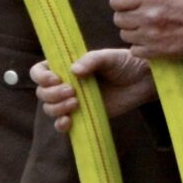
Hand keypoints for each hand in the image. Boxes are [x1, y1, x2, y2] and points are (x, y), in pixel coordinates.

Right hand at [34, 47, 156, 129]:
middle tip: (73, 92)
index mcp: (65, 67)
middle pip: (42, 93)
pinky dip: (60, 125)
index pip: (39, 72)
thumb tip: (73, 71)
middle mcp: (65, 84)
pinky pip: (62, 124)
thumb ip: (90, 61)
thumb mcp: (108, 57)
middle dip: (52, 94)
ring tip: (77, 103)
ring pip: (49, 108)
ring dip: (57, 107)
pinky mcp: (83, 116)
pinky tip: (68, 121)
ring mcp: (72, 101)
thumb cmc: (125, 64)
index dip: (41, 77)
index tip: (56, 79)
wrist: (143, 81)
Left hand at [111, 0, 182, 60]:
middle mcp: (148, 16)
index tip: (127, 4)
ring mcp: (151, 35)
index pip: (116, 0)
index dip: (121, 2)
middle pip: (118, 19)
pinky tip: (152, 41)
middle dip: (127, 18)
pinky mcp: (157, 51)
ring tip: (148, 29)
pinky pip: (135, 50)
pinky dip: (141, 47)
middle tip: (139, 17)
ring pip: (125, 35)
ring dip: (134, 33)